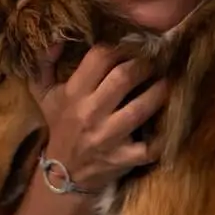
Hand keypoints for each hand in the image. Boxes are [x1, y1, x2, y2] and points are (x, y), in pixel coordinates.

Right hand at [29, 45, 167, 193]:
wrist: (63, 173)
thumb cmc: (60, 126)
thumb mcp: (44, 94)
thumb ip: (43, 65)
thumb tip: (56, 41)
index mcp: (74, 93)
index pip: (99, 58)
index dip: (120, 47)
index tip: (131, 46)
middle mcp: (91, 113)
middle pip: (124, 77)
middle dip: (144, 65)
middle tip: (154, 62)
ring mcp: (108, 137)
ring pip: (140, 109)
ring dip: (159, 92)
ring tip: (166, 82)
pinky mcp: (123, 158)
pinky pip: (150, 147)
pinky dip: (164, 138)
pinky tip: (171, 123)